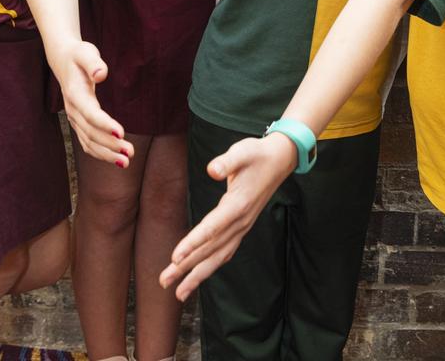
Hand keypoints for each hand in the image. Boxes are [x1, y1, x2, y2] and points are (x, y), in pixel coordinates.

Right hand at [52, 40, 133, 166]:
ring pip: (89, 142)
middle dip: (110, 145)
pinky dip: (101, 153)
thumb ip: (93, 63)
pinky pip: (87, 142)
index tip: (121, 133)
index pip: (90, 113)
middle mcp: (73, 110)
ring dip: (107, 154)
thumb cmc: (78, 55)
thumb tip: (102, 74)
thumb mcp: (86, 52)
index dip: (105, 124)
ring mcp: (74, 119)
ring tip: (127, 161)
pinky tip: (116, 159)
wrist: (63, 60)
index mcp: (75, 94)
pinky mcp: (78, 123)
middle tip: (130, 153)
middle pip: (91, 132)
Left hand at [159, 132, 295, 300]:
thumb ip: (227, 161)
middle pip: (210, 249)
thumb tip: (212, 169)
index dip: (193, 243)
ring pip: (217, 256)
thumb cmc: (258, 154)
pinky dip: (210, 267)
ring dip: (196, 275)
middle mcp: (240, 222)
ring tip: (178, 292)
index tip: (175, 257)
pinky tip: (198, 277)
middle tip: (164, 280)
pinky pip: (224, 252)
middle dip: (186, 267)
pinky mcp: (241, 227)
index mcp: (238, 205)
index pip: (212, 228)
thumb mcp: (243, 151)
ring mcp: (242, 227)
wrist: (280, 160)